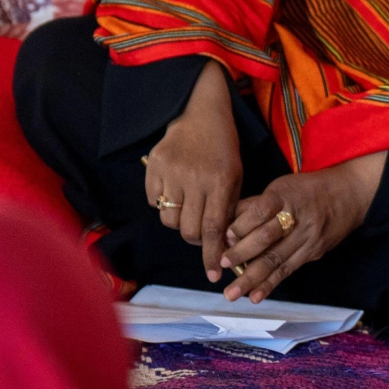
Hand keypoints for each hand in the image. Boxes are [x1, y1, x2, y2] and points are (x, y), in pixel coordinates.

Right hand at [142, 60, 240, 282]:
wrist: (199, 112)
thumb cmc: (222, 147)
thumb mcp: (235, 174)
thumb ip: (228, 206)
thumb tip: (221, 242)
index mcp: (221, 180)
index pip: (215, 228)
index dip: (212, 254)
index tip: (214, 275)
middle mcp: (194, 178)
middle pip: (187, 229)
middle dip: (194, 239)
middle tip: (200, 234)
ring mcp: (171, 172)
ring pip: (168, 220)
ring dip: (178, 221)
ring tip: (188, 208)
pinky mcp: (153, 167)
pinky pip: (153, 202)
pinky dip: (163, 205)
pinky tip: (174, 192)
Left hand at [217, 151, 384, 302]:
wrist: (349, 195)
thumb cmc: (306, 190)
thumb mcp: (281, 187)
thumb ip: (253, 206)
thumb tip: (225, 229)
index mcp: (285, 195)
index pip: (260, 212)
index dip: (241, 227)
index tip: (224, 239)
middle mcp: (298, 217)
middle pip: (267, 238)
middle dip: (242, 254)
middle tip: (222, 265)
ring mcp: (308, 236)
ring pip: (276, 260)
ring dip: (252, 279)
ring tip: (232, 294)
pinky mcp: (315, 251)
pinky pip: (289, 269)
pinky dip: (270, 284)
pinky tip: (255, 296)